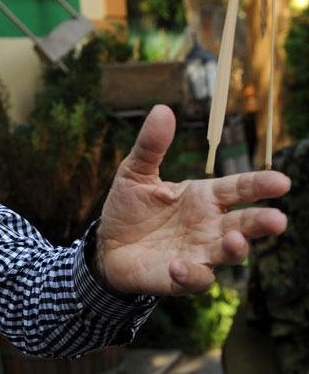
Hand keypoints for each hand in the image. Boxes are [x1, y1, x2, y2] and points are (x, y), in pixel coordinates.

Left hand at [97, 105, 289, 295]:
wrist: (107, 245)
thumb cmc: (129, 207)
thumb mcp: (134, 172)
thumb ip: (151, 146)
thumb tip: (162, 109)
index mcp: (204, 197)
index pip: (238, 189)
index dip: (259, 185)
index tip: (280, 182)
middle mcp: (209, 226)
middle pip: (245, 224)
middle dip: (262, 222)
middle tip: (276, 220)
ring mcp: (198, 253)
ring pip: (229, 254)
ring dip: (235, 249)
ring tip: (232, 240)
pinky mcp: (180, 277)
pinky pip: (195, 279)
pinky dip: (192, 274)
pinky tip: (178, 264)